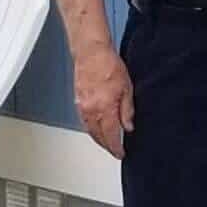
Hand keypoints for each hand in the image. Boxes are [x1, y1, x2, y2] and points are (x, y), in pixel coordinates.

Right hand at [74, 45, 133, 159]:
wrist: (91, 53)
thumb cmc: (109, 66)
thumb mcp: (127, 88)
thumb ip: (127, 110)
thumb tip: (128, 126)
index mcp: (104, 109)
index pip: (110, 135)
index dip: (115, 147)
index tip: (120, 153)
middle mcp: (91, 110)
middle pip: (97, 136)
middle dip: (106, 146)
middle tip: (114, 150)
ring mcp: (82, 106)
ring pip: (89, 129)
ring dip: (98, 138)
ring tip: (107, 142)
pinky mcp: (78, 100)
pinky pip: (84, 120)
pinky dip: (91, 127)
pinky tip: (96, 126)